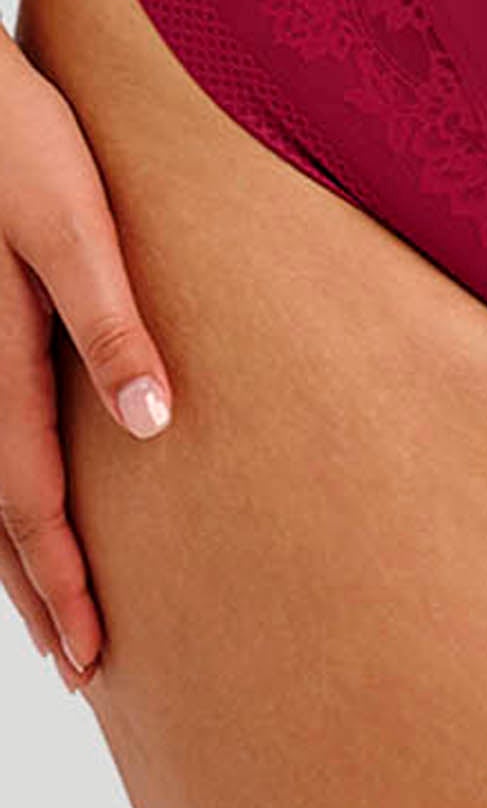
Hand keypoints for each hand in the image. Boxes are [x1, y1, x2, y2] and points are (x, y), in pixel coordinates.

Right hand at [0, 20, 172, 686]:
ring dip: (10, 559)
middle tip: (78, 670)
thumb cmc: (14, 137)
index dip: (63, 588)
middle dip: (37, 596)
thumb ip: (109, 323)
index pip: (30, 507)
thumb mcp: (72, 223)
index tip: (93, 660)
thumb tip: (151, 425)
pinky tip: (14, 508)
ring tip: (47, 615)